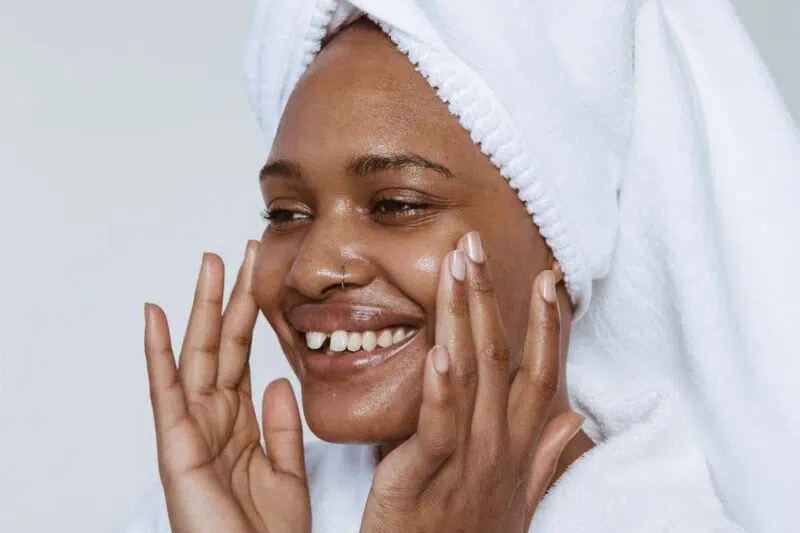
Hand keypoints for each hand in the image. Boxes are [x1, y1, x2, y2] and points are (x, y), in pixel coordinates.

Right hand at [143, 241, 309, 532]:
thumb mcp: (286, 472)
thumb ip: (281, 426)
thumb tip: (276, 379)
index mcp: (238, 422)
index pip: (244, 354)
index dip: (252, 313)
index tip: (263, 273)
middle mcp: (213, 418)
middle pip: (223, 344)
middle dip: (233, 297)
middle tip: (242, 251)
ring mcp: (192, 429)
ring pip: (198, 355)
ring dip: (203, 308)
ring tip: (211, 263)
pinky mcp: (176, 447)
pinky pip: (165, 391)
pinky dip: (157, 352)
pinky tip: (154, 314)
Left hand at [360, 232, 583, 532]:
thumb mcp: (518, 498)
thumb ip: (544, 454)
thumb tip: (577, 418)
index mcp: (517, 446)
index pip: (543, 372)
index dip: (549, 323)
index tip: (549, 277)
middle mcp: (499, 446)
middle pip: (503, 357)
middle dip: (491, 296)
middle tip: (476, 244)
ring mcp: (467, 461)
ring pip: (471, 375)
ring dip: (466, 317)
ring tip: (459, 267)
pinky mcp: (425, 479)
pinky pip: (438, 427)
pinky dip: (441, 388)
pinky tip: (440, 350)